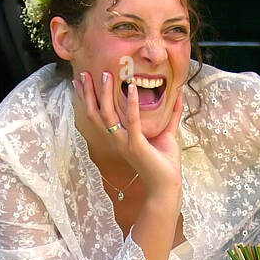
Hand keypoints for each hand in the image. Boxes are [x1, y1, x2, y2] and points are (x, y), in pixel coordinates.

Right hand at [74, 70, 182, 199]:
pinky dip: (132, 104)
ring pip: (107, 116)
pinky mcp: (137, 146)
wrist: (167, 186)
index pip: (97, 115)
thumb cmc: (164, 163)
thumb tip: (178, 95)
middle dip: (88, 93)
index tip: (81, 81)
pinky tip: (132, 88)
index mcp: (119, 137)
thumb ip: (170, 115)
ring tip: (105, 75)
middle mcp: (117, 140)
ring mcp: (125, 143)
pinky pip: (132, 122)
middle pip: (95, 114)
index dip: (88, 99)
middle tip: (83, 73)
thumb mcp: (166, 133)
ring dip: (105, 94)